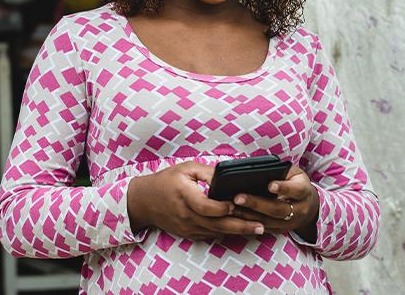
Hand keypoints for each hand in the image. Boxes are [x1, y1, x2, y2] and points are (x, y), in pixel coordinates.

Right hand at [127, 162, 265, 239]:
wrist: (144, 202)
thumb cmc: (166, 181)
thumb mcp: (185, 169)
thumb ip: (207, 173)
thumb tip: (227, 176)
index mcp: (184, 196)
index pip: (206, 206)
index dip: (222, 207)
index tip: (236, 203)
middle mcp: (186, 215)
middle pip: (216, 224)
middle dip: (241, 226)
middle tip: (261, 226)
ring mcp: (187, 227)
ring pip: (216, 232)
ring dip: (237, 231)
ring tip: (258, 228)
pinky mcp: (189, 233)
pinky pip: (210, 234)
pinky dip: (226, 232)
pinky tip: (240, 230)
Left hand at [229, 165, 319, 240]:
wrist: (309, 207)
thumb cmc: (296, 183)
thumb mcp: (294, 174)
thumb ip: (280, 171)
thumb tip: (256, 169)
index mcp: (304, 192)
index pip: (296, 190)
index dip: (283, 188)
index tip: (270, 185)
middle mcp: (299, 210)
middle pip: (277, 209)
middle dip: (256, 204)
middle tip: (238, 198)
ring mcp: (290, 223)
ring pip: (268, 221)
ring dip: (248, 215)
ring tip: (231, 207)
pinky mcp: (280, 230)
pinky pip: (262, 228)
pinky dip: (248, 223)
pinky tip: (234, 216)